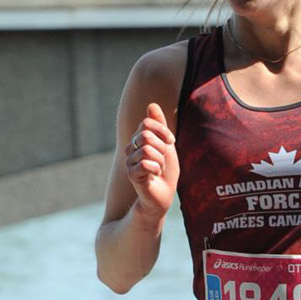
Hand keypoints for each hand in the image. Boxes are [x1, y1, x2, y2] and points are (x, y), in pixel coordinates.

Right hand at [126, 103, 177, 218]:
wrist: (163, 195)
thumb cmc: (165, 171)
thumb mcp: (167, 145)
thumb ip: (160, 126)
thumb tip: (152, 104)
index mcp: (139, 139)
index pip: (146, 123)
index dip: (162, 131)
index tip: (170, 141)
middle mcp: (131, 148)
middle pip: (146, 135)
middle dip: (161, 148)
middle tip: (162, 160)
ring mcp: (129, 160)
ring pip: (147, 150)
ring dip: (160, 161)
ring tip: (159, 169)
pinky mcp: (131, 174)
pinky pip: (145, 163)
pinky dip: (156, 169)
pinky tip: (154, 175)